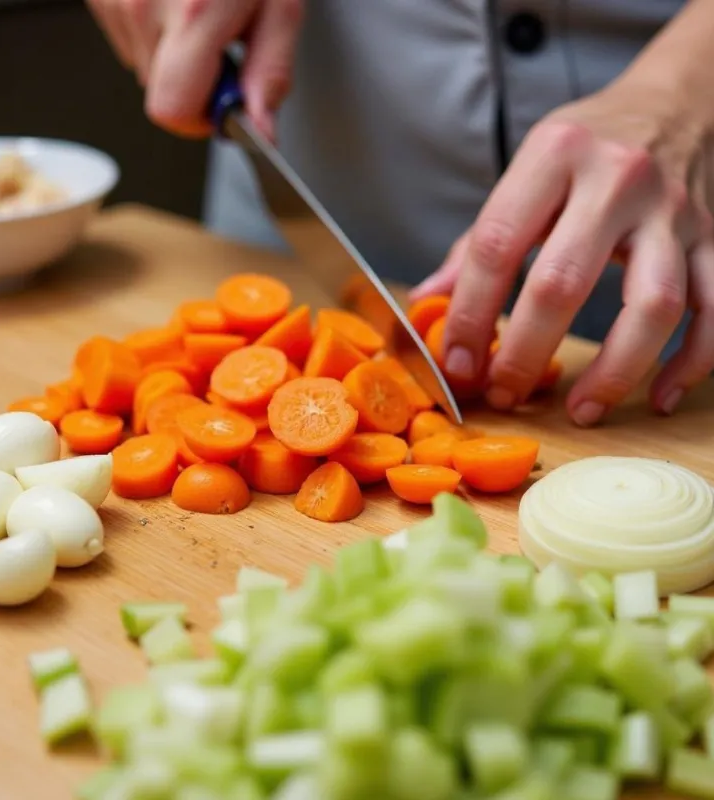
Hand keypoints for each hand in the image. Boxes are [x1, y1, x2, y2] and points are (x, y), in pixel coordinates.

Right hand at [86, 0, 303, 139]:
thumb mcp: (280, 2)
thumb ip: (270, 71)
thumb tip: (262, 132)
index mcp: (193, 15)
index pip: (173, 111)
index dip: (201, 117)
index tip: (223, 98)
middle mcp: (142, 5)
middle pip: (158, 92)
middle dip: (193, 82)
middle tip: (219, 40)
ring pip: (142, 64)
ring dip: (173, 51)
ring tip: (198, 6)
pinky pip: (127, 33)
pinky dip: (153, 25)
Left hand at [414, 80, 713, 425]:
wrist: (680, 102)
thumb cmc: (588, 148)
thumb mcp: (526, 173)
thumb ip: (477, 242)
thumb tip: (426, 302)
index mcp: (553, 158)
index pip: (496, 245)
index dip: (469, 313)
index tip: (458, 363)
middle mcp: (617, 180)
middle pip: (564, 283)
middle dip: (525, 351)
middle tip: (504, 393)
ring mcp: (674, 212)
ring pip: (653, 305)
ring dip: (614, 370)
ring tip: (581, 412)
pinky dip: (692, 363)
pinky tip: (660, 399)